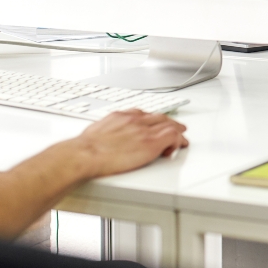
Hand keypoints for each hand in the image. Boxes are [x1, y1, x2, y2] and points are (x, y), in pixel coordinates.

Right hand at [66, 110, 188, 178]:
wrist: (85, 154)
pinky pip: (173, 137)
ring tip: (182, 138)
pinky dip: (177, 141)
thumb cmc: (85, 149)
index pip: (143, 114)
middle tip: (176, 127)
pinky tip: (176, 147)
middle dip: (169, 122)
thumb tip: (102, 139)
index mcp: (121, 116)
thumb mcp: (95, 131)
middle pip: (159, 117)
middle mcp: (135, 120)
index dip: (152, 120)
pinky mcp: (151, 142)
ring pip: (169, 125)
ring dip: (177, 131)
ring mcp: (144, 130)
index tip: (155, 124)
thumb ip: (105, 131)